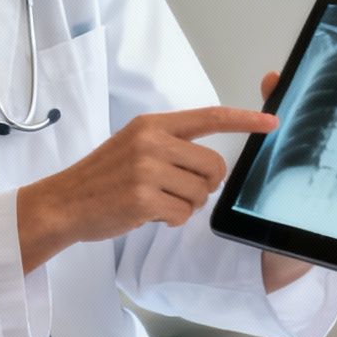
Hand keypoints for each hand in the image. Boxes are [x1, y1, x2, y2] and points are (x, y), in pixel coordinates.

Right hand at [17, 105, 274, 270]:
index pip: (208, 116)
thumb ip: (170, 145)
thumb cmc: (102, 178)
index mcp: (152, 124)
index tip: (272, 122)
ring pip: (200, 193)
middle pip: (213, 166)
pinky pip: (182, 214)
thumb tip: (212, 164)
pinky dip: (171, 220)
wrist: (64, 202)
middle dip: (205, 185)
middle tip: (178, 190)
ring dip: (185, 205)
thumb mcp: (134, 145)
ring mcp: (146, 169)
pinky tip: (148, 214)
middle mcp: (151, 141)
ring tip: (155, 201)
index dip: (244, 120)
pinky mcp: (143, 198)